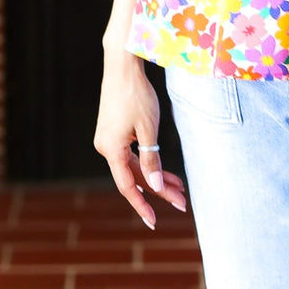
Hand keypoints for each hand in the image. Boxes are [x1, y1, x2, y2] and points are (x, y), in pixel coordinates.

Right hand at [94, 50, 186, 227]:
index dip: (142, 206)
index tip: (153, 222)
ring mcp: (109, 140)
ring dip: (157, 177)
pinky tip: (166, 172)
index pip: (127, 186)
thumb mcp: (148, 129)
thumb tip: (154, 187)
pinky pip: (132, 155)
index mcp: (111, 149)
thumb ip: (152, 159)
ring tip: (180, 188)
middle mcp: (105, 147)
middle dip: (159, 190)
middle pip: (135, 177)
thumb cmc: (137, 95)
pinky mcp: (114, 133)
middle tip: (182, 203)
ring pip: (135, 166)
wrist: (122, 66)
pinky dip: (150, 162)